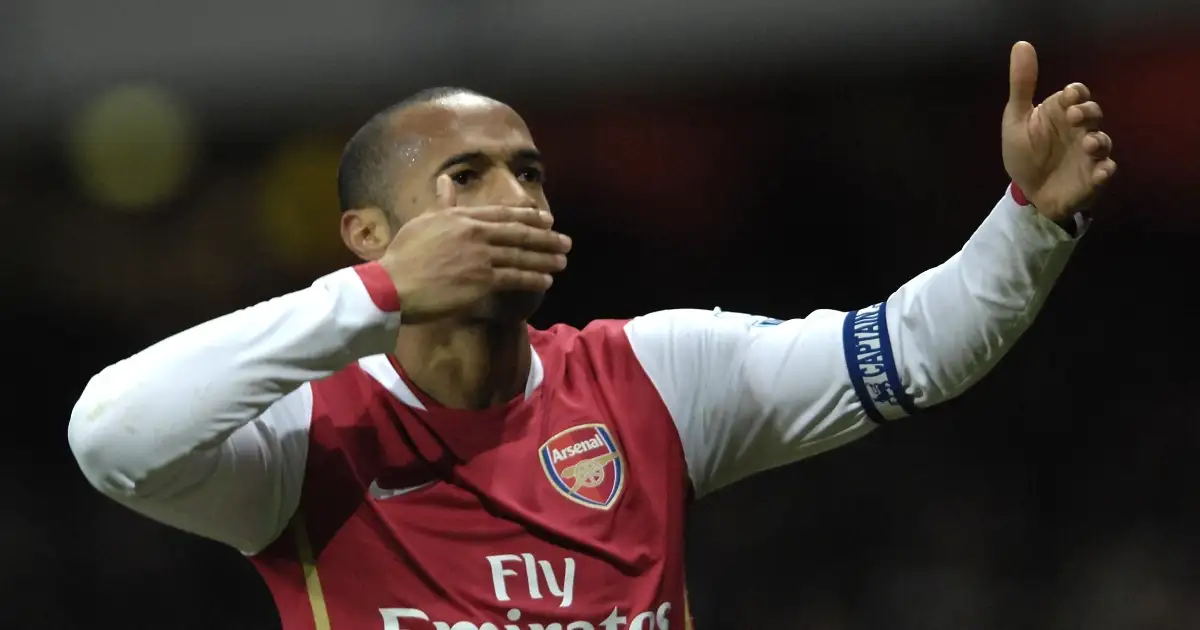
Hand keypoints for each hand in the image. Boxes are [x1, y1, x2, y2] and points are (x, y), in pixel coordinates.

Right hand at [379, 175, 571, 321]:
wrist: (393, 284)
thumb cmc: (403, 256)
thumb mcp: (423, 222)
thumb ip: (442, 203)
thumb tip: (445, 180)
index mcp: (461, 217)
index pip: (502, 213)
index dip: (528, 216)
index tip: (546, 219)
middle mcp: (475, 232)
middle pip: (519, 233)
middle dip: (546, 237)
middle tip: (565, 241)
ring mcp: (480, 256)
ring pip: (521, 255)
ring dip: (545, 258)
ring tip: (562, 260)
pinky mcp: (481, 279)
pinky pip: (515, 277)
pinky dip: (533, 278)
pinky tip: (547, 280)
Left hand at [1002, 41, 1116, 221]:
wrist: (1027, 193)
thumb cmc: (1024, 153)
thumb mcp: (1016, 120)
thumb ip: (1022, 85)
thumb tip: (1021, 45)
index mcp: (1060, 113)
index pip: (1077, 95)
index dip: (1076, 93)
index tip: (1068, 96)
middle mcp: (1079, 130)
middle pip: (1093, 114)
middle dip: (1088, 113)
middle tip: (1075, 117)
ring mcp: (1088, 154)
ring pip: (1103, 142)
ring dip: (1099, 142)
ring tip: (1089, 145)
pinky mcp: (1092, 178)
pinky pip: (1105, 173)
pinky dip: (1104, 172)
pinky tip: (1100, 172)